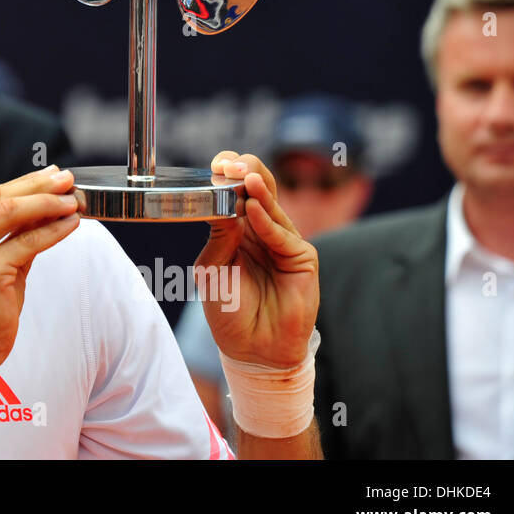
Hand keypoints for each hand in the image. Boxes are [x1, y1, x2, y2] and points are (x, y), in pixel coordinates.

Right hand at [0, 165, 81, 373]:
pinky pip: (27, 243)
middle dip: (37, 185)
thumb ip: (8, 238)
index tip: (48, 177)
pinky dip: (52, 231)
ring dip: (46, 203)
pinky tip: (68, 225)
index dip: (22, 184)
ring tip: (71, 201)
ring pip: (11, 213)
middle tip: (65, 180)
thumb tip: (42, 210)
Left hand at [195, 152, 318, 369]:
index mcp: (236, 228)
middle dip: (246, 171)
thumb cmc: (229, 310)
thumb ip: (218, 236)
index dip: (227, 175)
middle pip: (260, 189)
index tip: (216, 165)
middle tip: (231, 164)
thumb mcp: (212, 268)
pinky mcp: (302, 259)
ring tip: (244, 178)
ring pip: (273, 208)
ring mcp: (283, 242)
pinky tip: (254, 210)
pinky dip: (268, 223)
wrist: (251, 349)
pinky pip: (283, 236)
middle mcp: (262, 230)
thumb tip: (224, 204)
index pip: (234, 192)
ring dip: (258, 192)